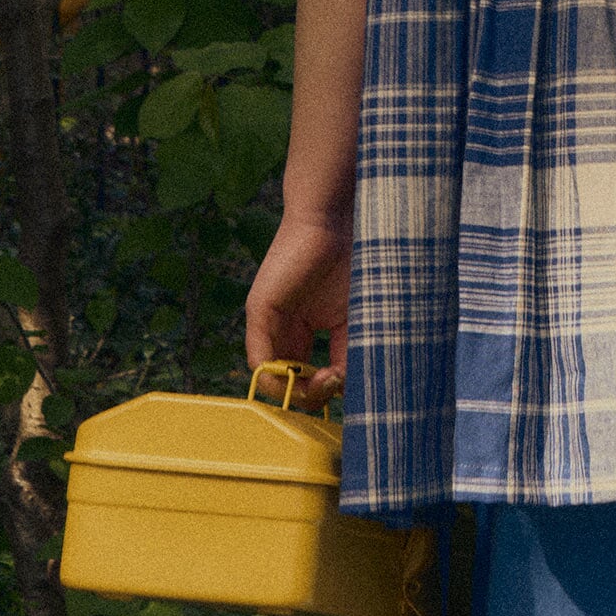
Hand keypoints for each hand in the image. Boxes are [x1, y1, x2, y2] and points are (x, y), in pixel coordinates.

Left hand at [245, 213, 350, 408]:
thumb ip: (347, 353)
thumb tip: (345, 389)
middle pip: (287, 381)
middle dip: (311, 395)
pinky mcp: (260, 312)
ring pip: (271, 376)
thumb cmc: (353, 262)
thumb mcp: (355, 318)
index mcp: (305, 331)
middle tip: (335, 386)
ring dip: (298, 390)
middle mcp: (283, 329)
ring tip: (325, 381)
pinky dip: (279, 377)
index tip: (346, 387)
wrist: (335, 219)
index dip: (323, 391)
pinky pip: (260, 359)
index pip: (306, 376)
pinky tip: (306, 376)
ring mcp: (269, 322)